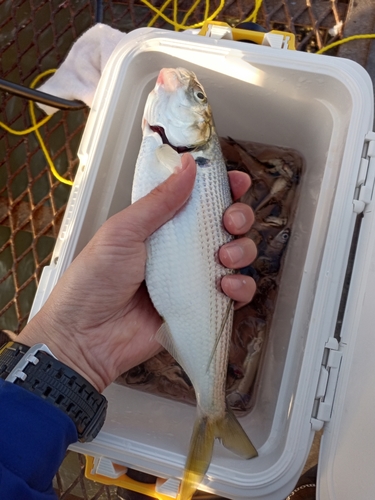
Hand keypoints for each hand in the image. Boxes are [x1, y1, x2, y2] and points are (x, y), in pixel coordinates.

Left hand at [17, 154, 256, 391]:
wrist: (86, 337)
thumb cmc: (93, 281)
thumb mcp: (123, 232)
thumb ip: (159, 201)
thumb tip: (187, 166)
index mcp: (162, 225)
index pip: (200, 199)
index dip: (223, 188)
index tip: (236, 181)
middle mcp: (182, 249)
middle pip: (226, 224)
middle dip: (239, 217)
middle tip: (230, 221)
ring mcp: (194, 278)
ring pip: (237, 256)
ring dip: (242, 250)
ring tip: (224, 257)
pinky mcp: (201, 307)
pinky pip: (236, 294)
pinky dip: (241, 288)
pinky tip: (225, 287)